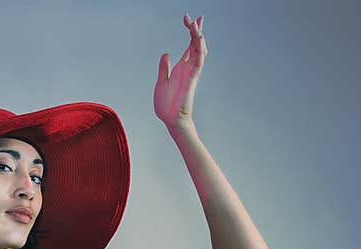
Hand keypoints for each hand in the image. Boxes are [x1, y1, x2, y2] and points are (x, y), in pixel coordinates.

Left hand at [154, 13, 208, 129]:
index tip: (191, 20)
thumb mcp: (162, 81)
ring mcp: (191, 73)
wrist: (169, 119)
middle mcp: (188, 68)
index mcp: (181, 68)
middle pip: (197, 45)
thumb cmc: (166, 104)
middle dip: (197, 31)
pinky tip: (198, 40)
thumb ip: (164, 67)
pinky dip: (199, 51)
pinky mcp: (191, 80)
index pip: (190, 46)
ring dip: (198, 38)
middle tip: (197, 17)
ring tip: (196, 24)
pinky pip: (198, 63)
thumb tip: (166, 53)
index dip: (192, 33)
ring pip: (199, 52)